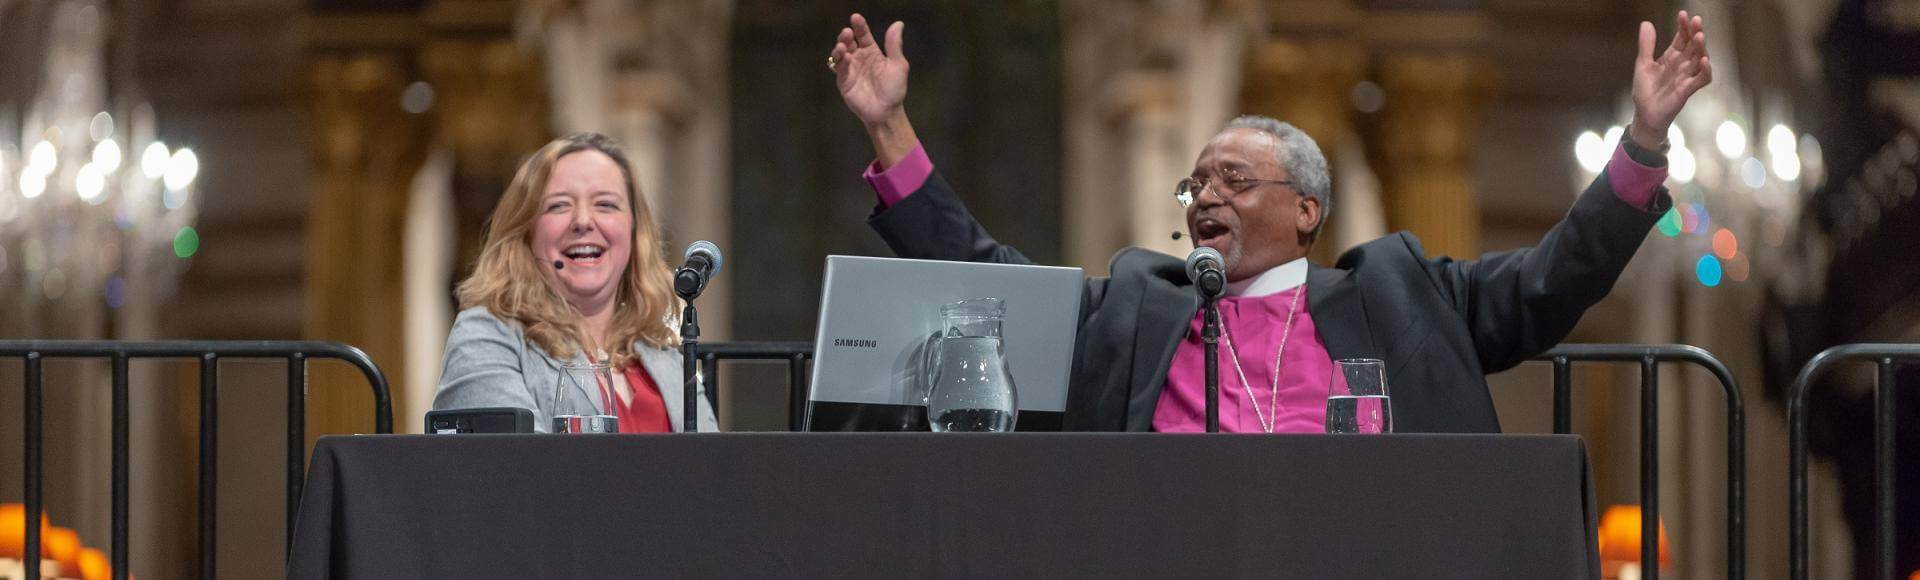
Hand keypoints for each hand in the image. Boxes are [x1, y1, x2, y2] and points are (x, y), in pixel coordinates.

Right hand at [832, 14, 908, 126]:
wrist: (886, 112)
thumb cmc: (894, 89)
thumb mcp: (898, 65)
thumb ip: (894, 45)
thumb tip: (898, 23)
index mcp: (872, 52)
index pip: (863, 35)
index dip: (859, 26)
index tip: (855, 18)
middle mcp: (859, 58)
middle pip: (849, 42)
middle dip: (846, 35)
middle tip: (847, 32)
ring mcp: (850, 69)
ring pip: (840, 53)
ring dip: (840, 47)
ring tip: (843, 45)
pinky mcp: (844, 81)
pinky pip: (839, 68)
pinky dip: (840, 62)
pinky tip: (844, 57)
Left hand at [1629, 11, 1712, 149]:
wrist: (1644, 114)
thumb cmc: (1646, 90)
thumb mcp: (1643, 64)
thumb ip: (1646, 45)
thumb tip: (1646, 23)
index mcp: (1672, 57)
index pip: (1681, 38)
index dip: (1683, 27)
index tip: (1683, 14)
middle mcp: (1682, 65)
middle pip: (1693, 46)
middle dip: (1695, 33)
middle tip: (1696, 21)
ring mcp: (1686, 77)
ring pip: (1699, 59)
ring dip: (1701, 48)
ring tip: (1700, 36)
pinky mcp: (1687, 90)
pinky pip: (1701, 79)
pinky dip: (1704, 70)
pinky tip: (1704, 61)